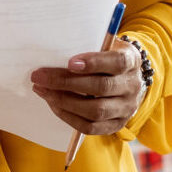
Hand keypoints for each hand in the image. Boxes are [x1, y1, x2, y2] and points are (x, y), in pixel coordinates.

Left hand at [30, 43, 144, 136]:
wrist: (127, 77)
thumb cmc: (107, 56)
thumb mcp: (105, 44)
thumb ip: (88, 45)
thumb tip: (54, 49)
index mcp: (131, 61)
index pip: (117, 62)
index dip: (94, 63)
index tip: (70, 62)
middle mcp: (132, 86)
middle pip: (101, 88)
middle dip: (66, 82)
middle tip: (39, 76)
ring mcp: (126, 108)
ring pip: (95, 111)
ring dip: (63, 101)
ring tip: (42, 90)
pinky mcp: (116, 124)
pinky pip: (90, 127)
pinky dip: (68, 117)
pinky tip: (53, 104)